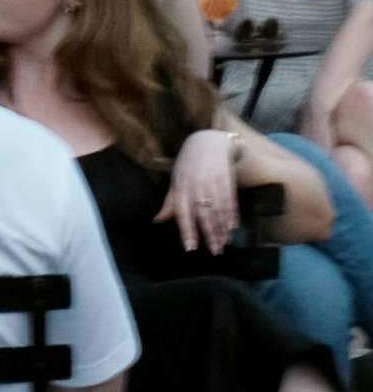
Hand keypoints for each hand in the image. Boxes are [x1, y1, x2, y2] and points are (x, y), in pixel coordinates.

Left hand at [165, 131, 245, 258]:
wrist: (207, 140)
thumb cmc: (188, 163)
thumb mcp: (176, 180)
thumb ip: (170, 202)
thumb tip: (157, 220)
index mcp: (181, 188)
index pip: (182, 213)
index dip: (187, 231)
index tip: (191, 248)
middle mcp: (196, 186)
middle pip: (203, 214)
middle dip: (209, 234)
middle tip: (215, 252)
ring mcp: (212, 181)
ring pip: (217, 209)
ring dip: (222, 228)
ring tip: (225, 244)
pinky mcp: (225, 178)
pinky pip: (229, 199)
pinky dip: (232, 214)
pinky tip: (234, 227)